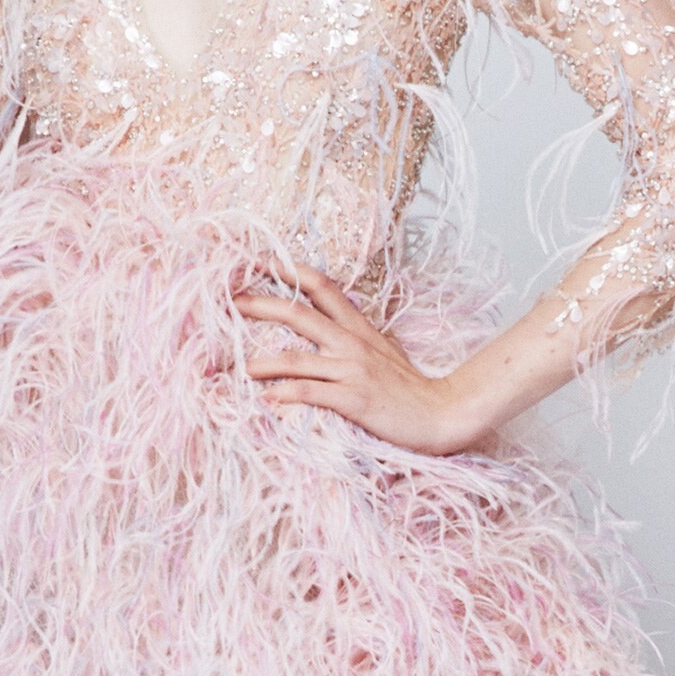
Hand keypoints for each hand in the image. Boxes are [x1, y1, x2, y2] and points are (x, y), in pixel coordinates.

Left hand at [230, 266, 496, 453]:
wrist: (442, 414)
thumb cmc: (410, 388)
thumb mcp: (384, 351)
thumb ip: (356, 338)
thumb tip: (329, 330)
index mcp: (359, 327)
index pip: (322, 287)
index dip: (291, 270)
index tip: (261, 261)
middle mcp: (352, 343)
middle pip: (298, 314)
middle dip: (260, 304)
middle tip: (231, 300)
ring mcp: (351, 370)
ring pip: (295, 358)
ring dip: (262, 361)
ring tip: (240, 366)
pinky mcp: (353, 399)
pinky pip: (309, 393)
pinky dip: (284, 395)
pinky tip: (267, 399)